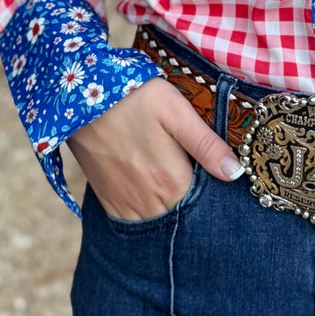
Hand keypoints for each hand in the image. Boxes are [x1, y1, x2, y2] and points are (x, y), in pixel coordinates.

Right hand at [66, 76, 243, 220]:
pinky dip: (147, 209)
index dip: (214, 188)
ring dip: (170, 205)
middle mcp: (148, 202)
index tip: (217, 173)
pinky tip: (152, 186)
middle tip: (193, 168)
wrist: (78, 96)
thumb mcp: (176, 111)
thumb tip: (236, 174)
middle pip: (182, 213)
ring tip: (172, 175)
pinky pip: (134, 219)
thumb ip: (206, 145)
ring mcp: (125, 204)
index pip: (205, 203)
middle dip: (193, 199)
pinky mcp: (107, 201)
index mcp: (170, 181)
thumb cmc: (133, 96)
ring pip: (159, 219)